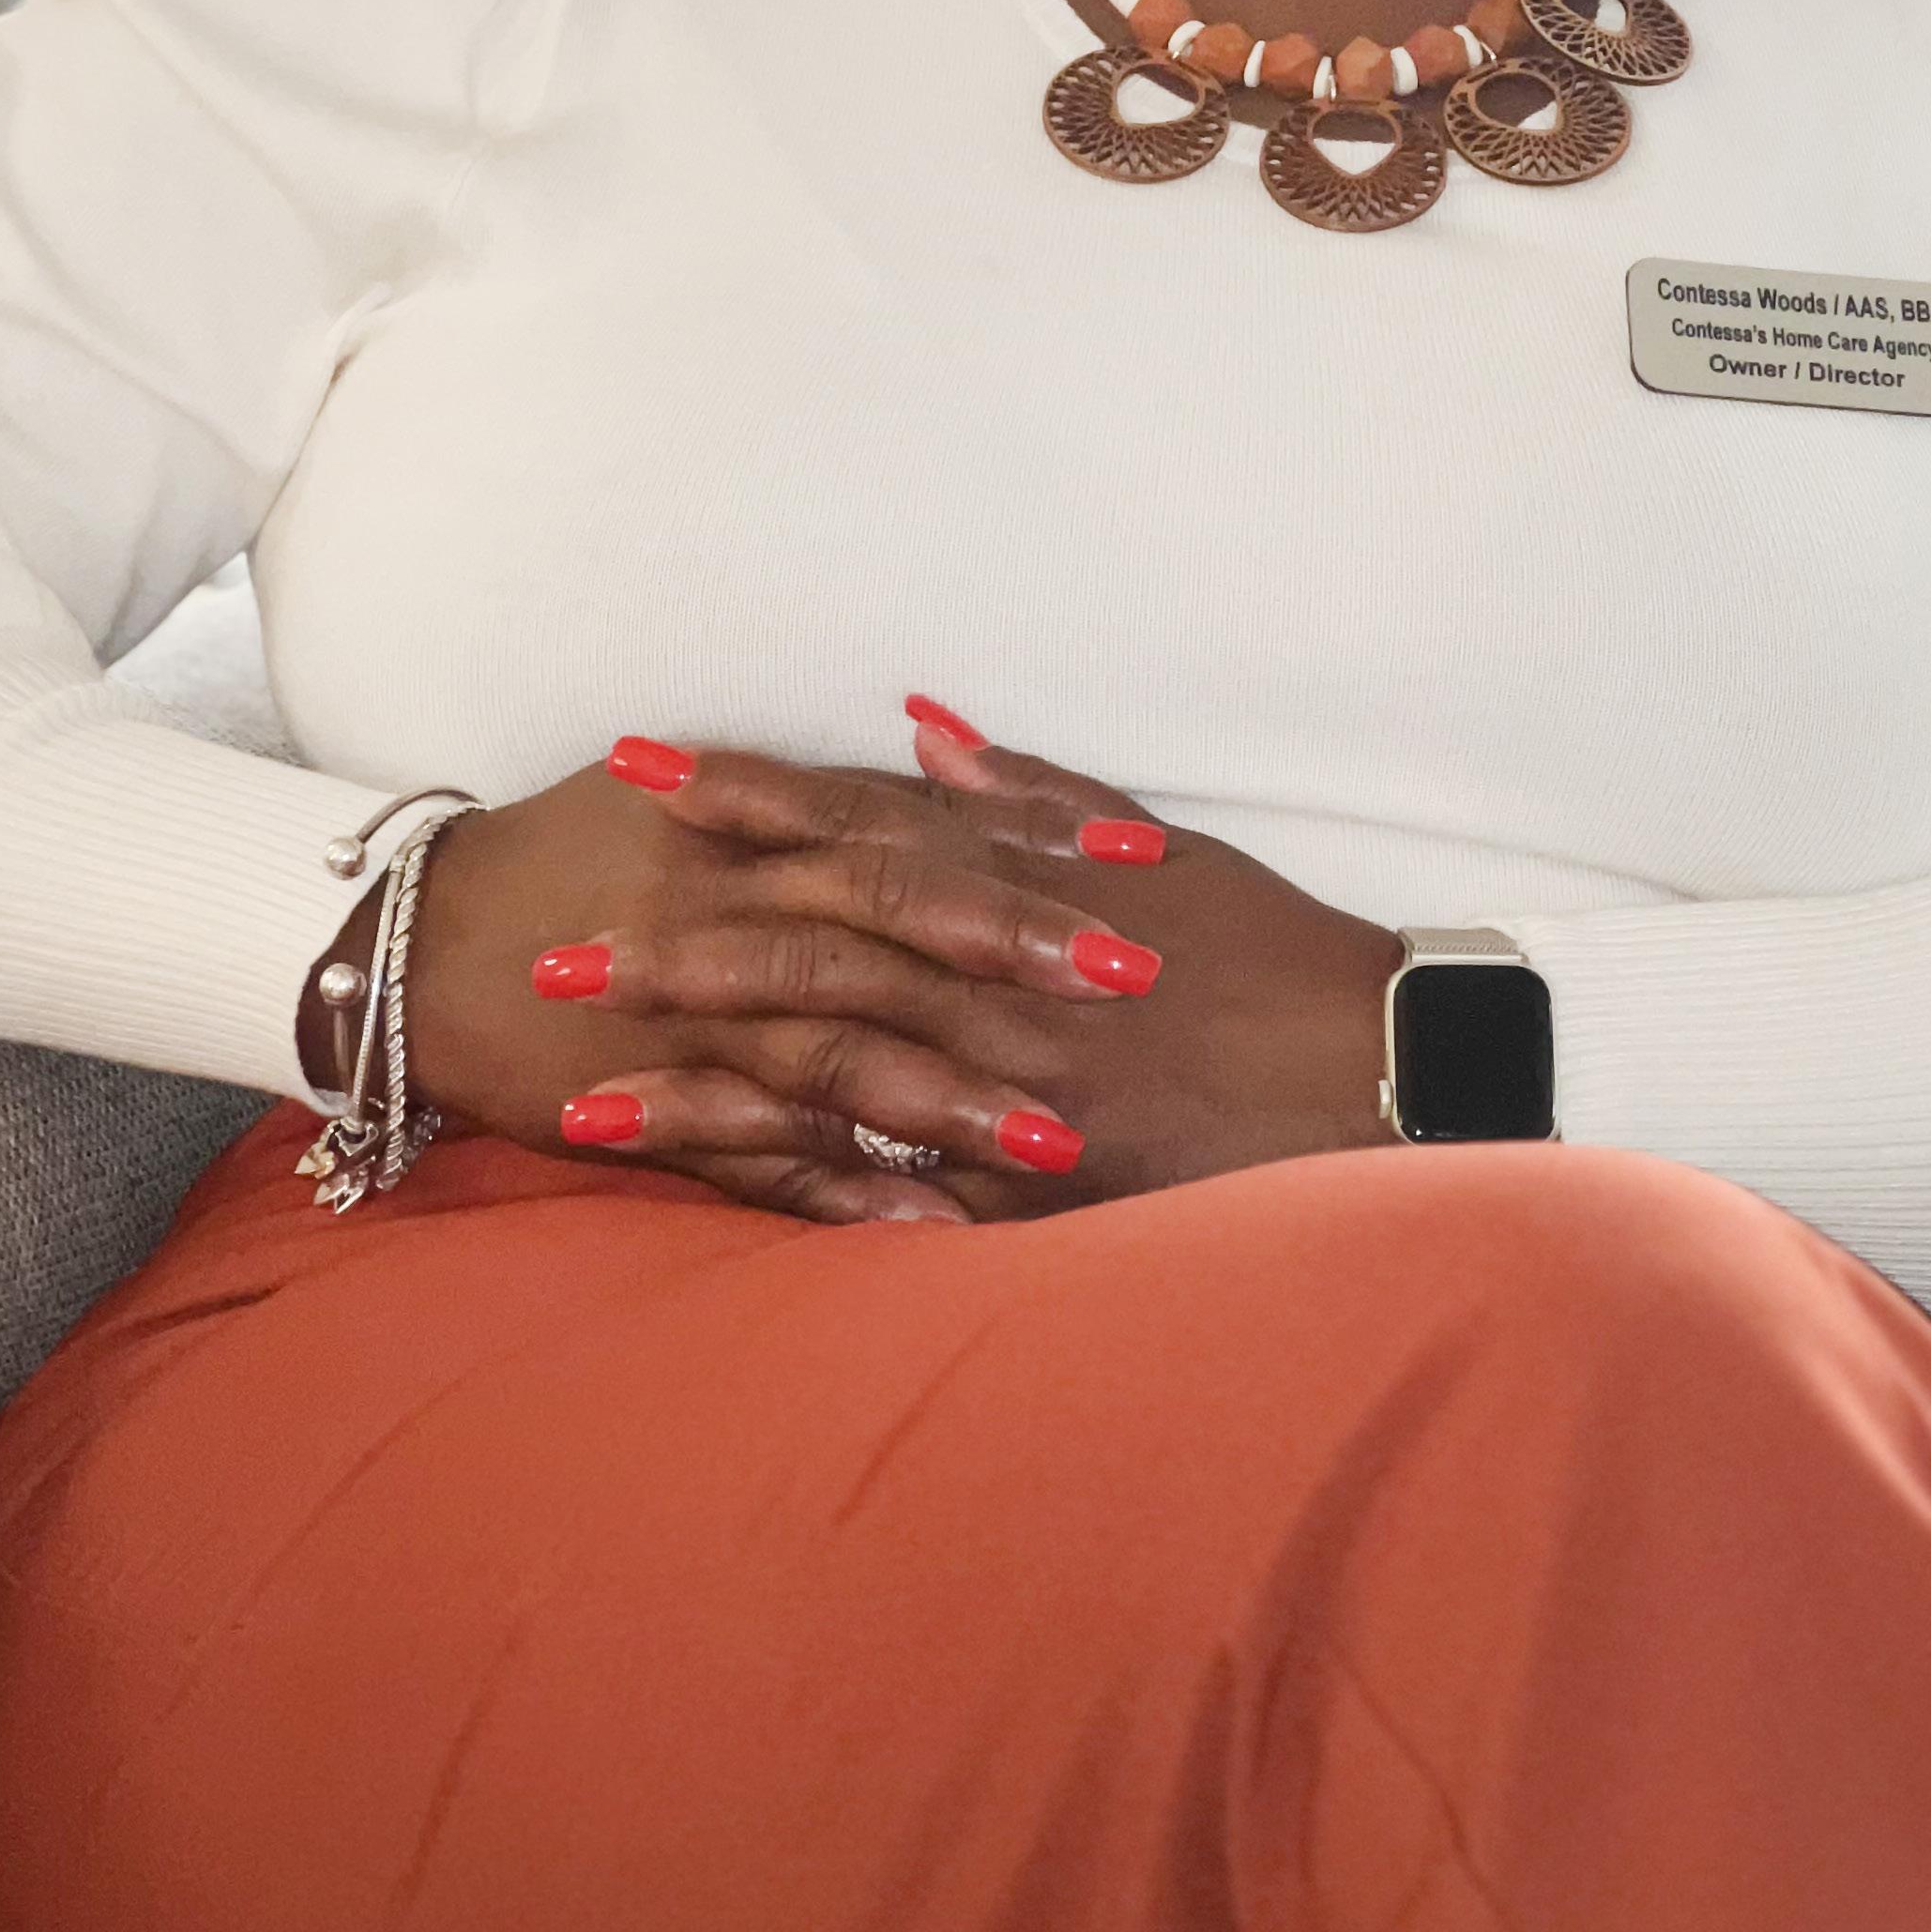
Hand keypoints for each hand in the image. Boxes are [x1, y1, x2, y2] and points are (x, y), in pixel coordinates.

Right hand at [399, 730, 1167, 1223]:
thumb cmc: (569, 851)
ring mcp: (693, 1015)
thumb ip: (826, 794)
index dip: (1029, 832)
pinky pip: (758, 1159)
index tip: (1140, 849)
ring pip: (839, 1051)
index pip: (917, 820)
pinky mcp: (652, 1105)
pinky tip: (933, 1237)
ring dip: (952, 1099)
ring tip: (1062, 1139)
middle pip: (892, 919)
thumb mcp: (694, 800)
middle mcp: (733, 905)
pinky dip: (844, 1199)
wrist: (410, 935)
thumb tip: (951, 754)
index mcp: (754, 827)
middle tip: (1134, 974)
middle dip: (1015, 949)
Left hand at [549, 705, 1403, 1217]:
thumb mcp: (1158, 841)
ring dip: (697, 1080)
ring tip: (573, 1091)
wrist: (1384, 1066)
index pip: (855, 827)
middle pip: (810, 949)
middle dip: (675, 944)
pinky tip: (711, 1203)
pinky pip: (896, 1187)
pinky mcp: (1036, 1184)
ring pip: (825, 1072)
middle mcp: (1000, 976)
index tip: (643, 772)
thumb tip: (916, 728)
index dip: (746, 798)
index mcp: (1022, 883)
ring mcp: (1012, 1083)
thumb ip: (1024, 789)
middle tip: (546, 950)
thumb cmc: (1269, 949)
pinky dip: (800, 1192)